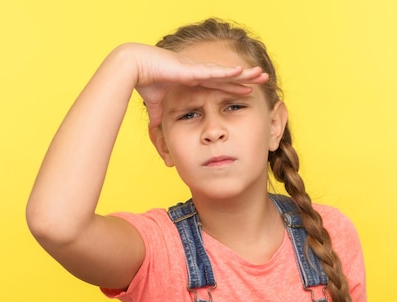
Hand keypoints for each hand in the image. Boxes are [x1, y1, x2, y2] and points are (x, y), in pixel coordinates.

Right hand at [118, 43, 268, 126]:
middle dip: (246, 79)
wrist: (133, 68)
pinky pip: (213, 73)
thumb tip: (159, 137)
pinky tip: (242, 72)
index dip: (234, 88)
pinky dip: (227, 73)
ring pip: (226, 73)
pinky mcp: (191, 70)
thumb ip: (159, 119)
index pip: (218, 86)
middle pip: (228, 78)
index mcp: (192, 81)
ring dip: (244, 74)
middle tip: (263, 79)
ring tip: (260, 74)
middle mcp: (198, 73)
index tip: (247, 90)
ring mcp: (196, 70)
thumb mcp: (156, 107)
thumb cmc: (144, 83)